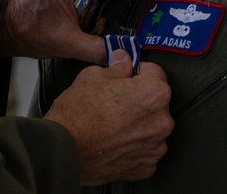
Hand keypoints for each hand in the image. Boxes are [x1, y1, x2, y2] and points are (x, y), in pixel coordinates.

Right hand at [44, 50, 172, 184]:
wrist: (64, 150)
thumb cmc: (78, 113)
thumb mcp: (94, 76)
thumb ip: (117, 67)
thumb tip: (123, 60)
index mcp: (154, 93)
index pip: (155, 73)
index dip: (137, 71)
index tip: (127, 76)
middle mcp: (162, 121)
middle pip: (156, 102)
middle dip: (139, 99)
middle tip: (115, 101)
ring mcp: (156, 147)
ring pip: (151, 128)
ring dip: (138, 124)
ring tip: (113, 124)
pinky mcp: (146, 167)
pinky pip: (145, 151)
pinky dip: (134, 147)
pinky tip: (115, 141)